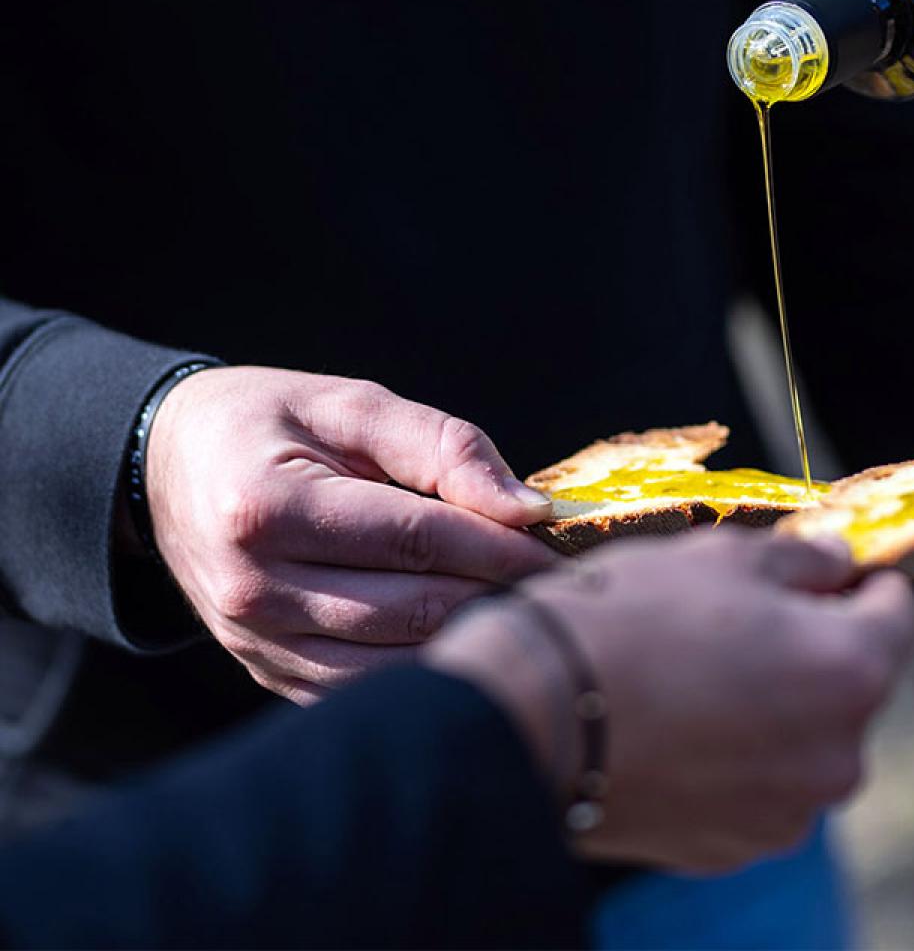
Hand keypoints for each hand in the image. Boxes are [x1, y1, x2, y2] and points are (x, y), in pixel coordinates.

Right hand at [146, 366, 559, 703]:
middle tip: (560, 580)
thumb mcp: (350, 405)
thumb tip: (528, 508)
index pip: (416, 539)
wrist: (171, 469)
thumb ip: (442, 446)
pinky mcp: (269, 675)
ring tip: (525, 608)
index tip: (557, 544)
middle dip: (499, 594)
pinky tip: (467, 635)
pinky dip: (426, 667)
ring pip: (397, 664)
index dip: (499, 544)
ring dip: (471, 638)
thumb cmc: (269, 423)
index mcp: (266, 509)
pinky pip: (366, 691)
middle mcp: (253, 591)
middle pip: (413, 608)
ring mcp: (256, 646)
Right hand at [427, 528, 913, 871]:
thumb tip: (840, 562)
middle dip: (812, 646)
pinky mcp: (731, 847)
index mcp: (852, 672)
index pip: (899, 615)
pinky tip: (674, 723)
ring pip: (803, 739)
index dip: (865, 583)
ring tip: (694, 671)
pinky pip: (757, 787)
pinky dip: (735, 755)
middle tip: (739, 616)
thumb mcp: (723, 555)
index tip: (826, 570)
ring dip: (774, 704)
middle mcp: (839, 759)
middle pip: (851, 683)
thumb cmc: (631, 616)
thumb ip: (803, 559)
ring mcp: (786, 814)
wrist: (531, 712)